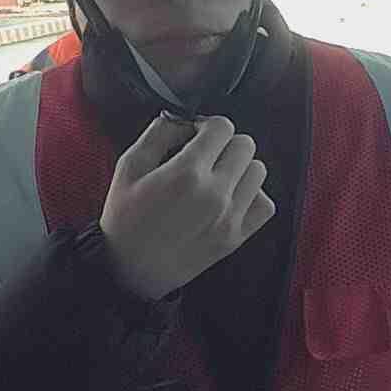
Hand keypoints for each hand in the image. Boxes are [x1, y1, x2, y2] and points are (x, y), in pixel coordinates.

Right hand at [100, 115, 275, 299]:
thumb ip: (159, 132)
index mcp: (187, 173)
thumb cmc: (125, 218)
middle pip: (245, 145)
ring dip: (240, 167)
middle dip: (224, 144)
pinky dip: (252, 196)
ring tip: (217, 177)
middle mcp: (215, 193)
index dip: (207, 125)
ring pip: (258, 171)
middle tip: (205, 156)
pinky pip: (266, 204)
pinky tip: (231, 198)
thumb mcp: (129, 165)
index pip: (222, 127)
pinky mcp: (236, 238)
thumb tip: (185, 118)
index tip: (195, 136)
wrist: (128, 272)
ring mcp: (229, 217)